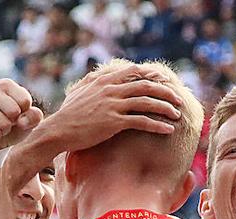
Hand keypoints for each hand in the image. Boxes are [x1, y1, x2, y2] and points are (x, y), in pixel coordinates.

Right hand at [0, 79, 44, 154]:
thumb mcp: (31, 120)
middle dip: (14, 122)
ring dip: (5, 130)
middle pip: (14, 111)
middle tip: (8, 122)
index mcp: (6, 84)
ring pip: (4, 124)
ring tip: (0, 127)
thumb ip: (35, 116)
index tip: (19, 114)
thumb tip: (20, 122)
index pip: (25, 101)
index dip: (25, 113)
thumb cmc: (15, 125)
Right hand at [37, 62, 181, 152]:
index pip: (134, 72)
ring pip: (147, 102)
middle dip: (165, 92)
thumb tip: (95, 75)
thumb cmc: (67, 114)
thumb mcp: (78, 92)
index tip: (164, 80)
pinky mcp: (114, 122)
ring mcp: (113, 105)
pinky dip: (157, 125)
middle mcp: (111, 90)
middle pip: (146, 85)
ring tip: (177, 115)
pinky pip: (142, 121)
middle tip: (178, 99)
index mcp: (104, 81)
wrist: (58, 130)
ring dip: (165, 108)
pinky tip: (168, 129)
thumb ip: (90, 82)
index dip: (151, 75)